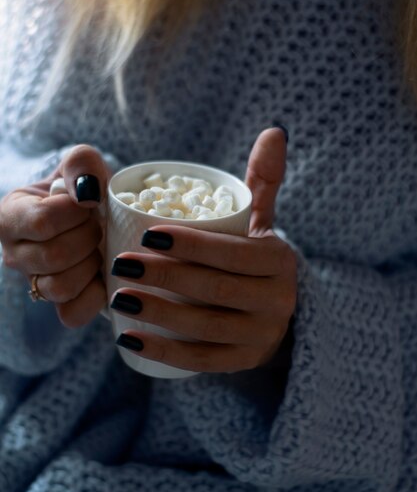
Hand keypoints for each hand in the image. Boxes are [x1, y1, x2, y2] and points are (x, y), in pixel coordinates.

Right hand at [0, 145, 109, 326]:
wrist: (97, 214)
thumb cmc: (84, 189)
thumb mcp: (82, 165)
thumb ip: (82, 164)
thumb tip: (87, 194)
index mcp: (8, 216)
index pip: (42, 221)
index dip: (76, 212)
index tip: (88, 203)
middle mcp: (13, 255)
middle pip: (54, 257)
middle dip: (88, 237)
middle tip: (97, 225)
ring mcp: (34, 284)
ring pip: (61, 288)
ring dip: (91, 264)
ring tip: (97, 247)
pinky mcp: (58, 307)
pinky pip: (73, 314)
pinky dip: (95, 295)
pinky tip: (102, 273)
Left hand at [111, 128, 296, 372]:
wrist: (274, 310)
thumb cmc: (254, 258)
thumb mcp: (262, 222)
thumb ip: (263, 180)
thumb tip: (275, 130)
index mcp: (280, 261)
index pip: (232, 252)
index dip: (190, 244)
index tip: (146, 234)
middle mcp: (279, 302)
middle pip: (215, 290)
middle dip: (165, 277)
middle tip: (121, 265)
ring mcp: (262, 337)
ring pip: (206, 327)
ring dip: (158, 314)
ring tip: (118, 297)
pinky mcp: (243, 362)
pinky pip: (203, 361)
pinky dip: (164, 352)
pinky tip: (128, 337)